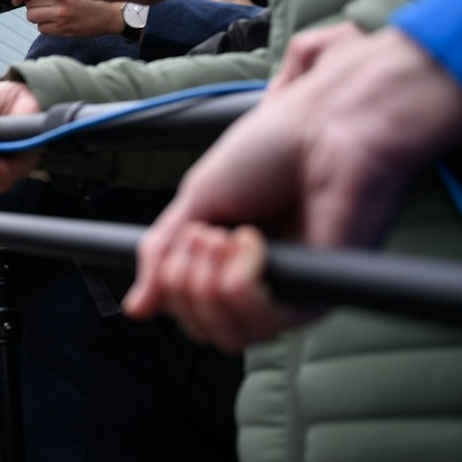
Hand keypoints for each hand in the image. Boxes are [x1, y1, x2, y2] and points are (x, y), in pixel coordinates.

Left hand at [18, 0, 123, 38]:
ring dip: (38, 15)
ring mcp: (60, 21)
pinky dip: (45, 25)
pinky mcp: (63, 32)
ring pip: (34, 19)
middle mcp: (58, 7)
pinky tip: (56, 20)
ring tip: (50, 10)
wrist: (112, 15)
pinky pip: (42, 30)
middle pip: (29, 7)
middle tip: (44, 2)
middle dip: (33, 4)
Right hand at [129, 27, 461, 349]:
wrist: (323, 126)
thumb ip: (163, 253)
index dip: (169, 282)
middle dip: (183, 281)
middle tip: (204, 234)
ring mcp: (289, 293)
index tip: (184, 236)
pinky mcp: (315, 296)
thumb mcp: (197, 199)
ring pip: (227, 334)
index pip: (186, 309)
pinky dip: (239, 280)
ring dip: (207, 281)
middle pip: (201, 329)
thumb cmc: (274, 148)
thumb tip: (138, 306)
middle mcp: (261, 284)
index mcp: (231, 260)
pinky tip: (251, 242)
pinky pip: (259, 320)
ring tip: (226, 235)